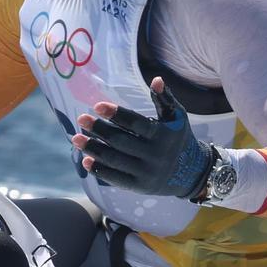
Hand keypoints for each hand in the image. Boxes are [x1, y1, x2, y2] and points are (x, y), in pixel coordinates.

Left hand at [71, 77, 214, 198]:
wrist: (191, 173)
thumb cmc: (178, 138)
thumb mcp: (176, 117)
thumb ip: (164, 99)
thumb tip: (156, 79)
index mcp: (162, 135)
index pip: (135, 123)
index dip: (115, 114)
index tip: (96, 106)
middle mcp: (154, 155)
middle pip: (120, 141)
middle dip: (99, 130)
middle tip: (81, 119)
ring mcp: (146, 173)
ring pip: (115, 160)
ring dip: (93, 149)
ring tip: (76, 138)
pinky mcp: (139, 187)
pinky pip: (116, 178)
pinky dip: (99, 170)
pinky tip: (85, 159)